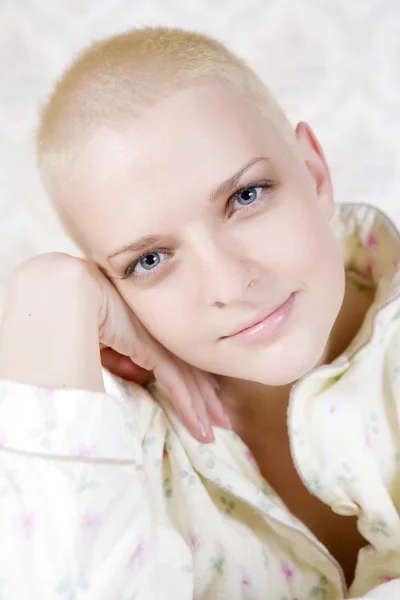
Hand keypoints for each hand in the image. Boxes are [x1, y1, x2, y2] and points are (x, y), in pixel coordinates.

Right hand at [84, 260, 230, 442]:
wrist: (73, 295)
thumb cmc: (82, 314)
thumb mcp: (103, 344)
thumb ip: (121, 359)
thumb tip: (138, 376)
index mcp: (151, 330)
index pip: (180, 357)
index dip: (195, 378)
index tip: (208, 396)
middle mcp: (161, 334)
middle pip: (192, 369)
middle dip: (207, 397)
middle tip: (220, 419)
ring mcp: (160, 340)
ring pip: (190, 380)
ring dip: (202, 409)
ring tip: (211, 432)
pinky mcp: (154, 350)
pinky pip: (177, 383)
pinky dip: (188, 407)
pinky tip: (198, 426)